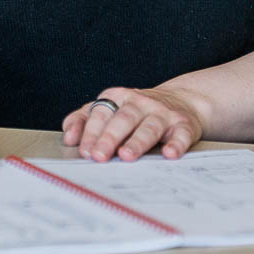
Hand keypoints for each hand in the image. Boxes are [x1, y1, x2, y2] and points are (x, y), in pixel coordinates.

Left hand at [62, 86, 207, 161]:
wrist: (182, 101)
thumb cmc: (136, 111)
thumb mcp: (109, 109)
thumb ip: (83, 120)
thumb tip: (69, 138)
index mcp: (117, 97)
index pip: (101, 113)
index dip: (91, 132)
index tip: (84, 151)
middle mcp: (140, 103)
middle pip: (123, 119)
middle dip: (109, 137)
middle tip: (99, 156)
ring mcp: (162, 113)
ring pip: (148, 127)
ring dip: (137, 142)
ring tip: (126, 156)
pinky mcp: (184, 125)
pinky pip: (181, 134)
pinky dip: (176, 144)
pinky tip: (170, 154)